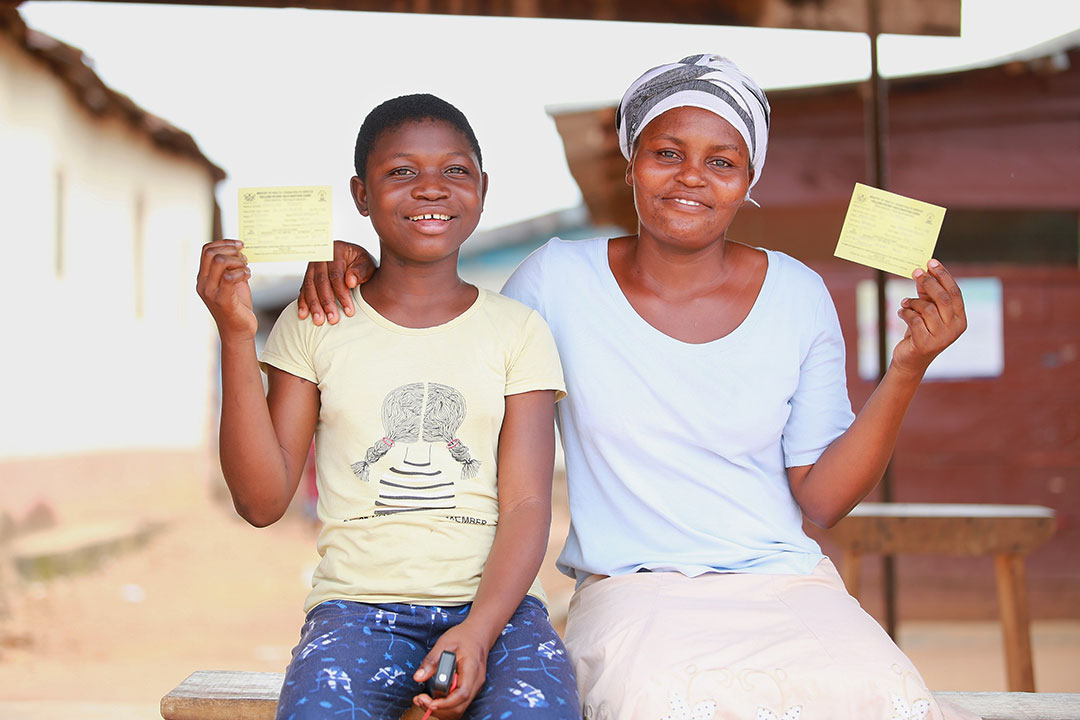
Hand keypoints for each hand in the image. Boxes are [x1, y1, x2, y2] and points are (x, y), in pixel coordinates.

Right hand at [196, 239, 255, 339]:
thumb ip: (231, 267)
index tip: (239, 245)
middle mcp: (203, 284)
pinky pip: (230, 277)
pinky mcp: (223, 300)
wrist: (238, 331)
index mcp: (203, 278)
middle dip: (231, 250)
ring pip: (220, 262)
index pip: (206, 250)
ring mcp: (211, 292)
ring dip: (238, 261)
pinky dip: (242, 272)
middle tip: (244, 258)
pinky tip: (248, 276)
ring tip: (247, 270)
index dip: (224, 243)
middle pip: (212, 253)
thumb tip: (238, 249)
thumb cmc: (237, 306)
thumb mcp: (232, 282)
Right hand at [297, 240, 375, 324]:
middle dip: (326, 302)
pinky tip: (303, 315)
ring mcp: (312, 266)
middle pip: (321, 282)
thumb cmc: (361, 263)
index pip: (336, 275)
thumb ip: (360, 271)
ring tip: (319, 320)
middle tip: (332, 319)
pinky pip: (303, 289)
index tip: (349, 311)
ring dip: (314, 305)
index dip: (342, 294)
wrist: (354, 259)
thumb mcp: (366, 264)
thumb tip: (350, 281)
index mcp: (336, 250)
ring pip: (310, 286)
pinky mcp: (308, 276)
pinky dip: (302, 303)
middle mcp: (321, 257)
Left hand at [410, 621, 489, 719]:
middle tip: (420, 700)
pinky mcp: (470, 689)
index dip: (446, 703)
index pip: (462, 694)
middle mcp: (476, 682)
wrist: (479, 634)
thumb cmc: (463, 637)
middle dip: (439, 709)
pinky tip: (432, 698)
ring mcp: (474, 687)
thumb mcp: (444, 643)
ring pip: (459, 709)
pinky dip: (444, 706)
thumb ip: (431, 661)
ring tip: (422, 700)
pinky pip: (458, 704)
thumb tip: (418, 678)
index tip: (429, 703)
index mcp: (472, 670)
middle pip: (459, 707)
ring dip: (440, 710)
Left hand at [891, 259, 966, 377]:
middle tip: (915, 271)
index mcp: (960, 318)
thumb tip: (925, 270)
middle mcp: (955, 328)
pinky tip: (900, 313)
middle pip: (943, 298)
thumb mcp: (927, 311)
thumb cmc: (920, 331)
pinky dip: (905, 313)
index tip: (931, 262)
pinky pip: (914, 320)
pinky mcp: (925, 344)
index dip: (943, 275)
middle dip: (928, 282)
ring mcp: (942, 338)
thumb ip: (928, 293)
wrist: (910, 359)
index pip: (955, 292)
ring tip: (904, 303)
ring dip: (912, 302)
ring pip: (927, 309)